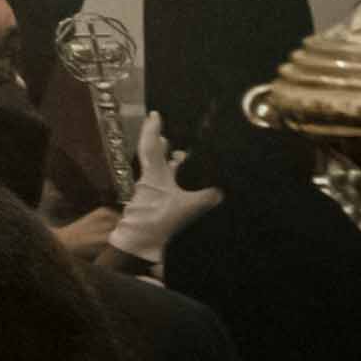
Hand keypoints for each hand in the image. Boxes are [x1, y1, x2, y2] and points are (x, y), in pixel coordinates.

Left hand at [113, 117, 223, 262]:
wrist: (139, 246)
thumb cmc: (158, 221)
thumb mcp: (187, 208)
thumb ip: (206, 197)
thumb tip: (221, 190)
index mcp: (154, 175)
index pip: (150, 147)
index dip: (152, 129)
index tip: (155, 114)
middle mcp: (149, 181)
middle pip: (155, 158)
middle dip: (163, 147)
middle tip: (172, 136)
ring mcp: (149, 194)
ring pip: (160, 173)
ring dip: (171, 165)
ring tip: (184, 158)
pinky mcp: (152, 207)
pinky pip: (164, 188)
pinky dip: (174, 183)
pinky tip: (185, 186)